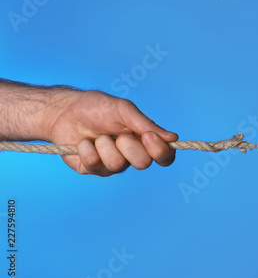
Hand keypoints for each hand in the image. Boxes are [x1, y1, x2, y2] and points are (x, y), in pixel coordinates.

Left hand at [44, 89, 177, 175]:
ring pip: (118, 165)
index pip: (164, 157)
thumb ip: (146, 124)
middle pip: (143, 163)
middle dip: (128, 145)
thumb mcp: (123, 110)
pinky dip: (87, 148)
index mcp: (144, 142)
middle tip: (117, 133)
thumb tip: (173, 138)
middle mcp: (131, 156)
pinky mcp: (92, 169)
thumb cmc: (97, 107)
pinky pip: (95, 165)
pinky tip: (83, 142)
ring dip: (105, 145)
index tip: (148, 137)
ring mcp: (112, 165)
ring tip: (97, 135)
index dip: (160, 151)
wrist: (65, 111)